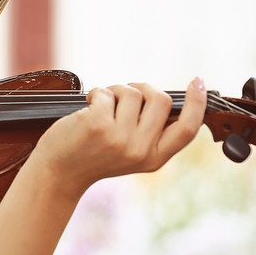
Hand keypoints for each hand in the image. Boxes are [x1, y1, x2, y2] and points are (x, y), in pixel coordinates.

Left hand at [33, 77, 206, 197]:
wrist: (58, 173)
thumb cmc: (93, 155)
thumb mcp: (130, 153)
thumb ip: (150, 132)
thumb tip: (166, 97)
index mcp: (154, 159)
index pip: (188, 129)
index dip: (197, 103)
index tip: (197, 82)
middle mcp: (140, 151)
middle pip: (161, 100)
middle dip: (143, 88)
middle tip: (124, 94)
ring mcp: (120, 138)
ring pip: (134, 92)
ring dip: (116, 91)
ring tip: (102, 106)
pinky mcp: (99, 125)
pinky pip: (108, 92)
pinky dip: (97, 93)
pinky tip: (87, 108)